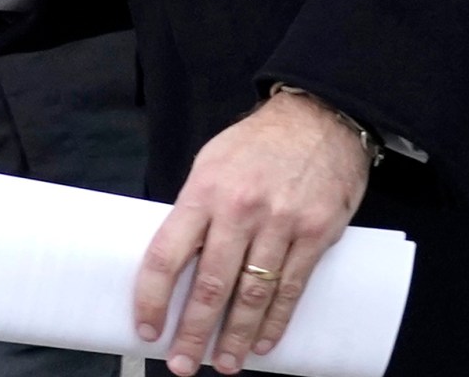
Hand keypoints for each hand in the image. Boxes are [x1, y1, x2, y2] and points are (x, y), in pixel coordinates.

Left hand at [138, 89, 371, 374]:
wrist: (321, 116)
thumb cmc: (260, 142)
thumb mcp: (212, 163)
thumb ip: (197, 209)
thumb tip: (178, 261)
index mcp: (205, 191)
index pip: (166, 255)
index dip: (151, 298)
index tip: (147, 328)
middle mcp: (240, 209)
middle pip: (209, 286)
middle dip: (193, 333)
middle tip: (182, 364)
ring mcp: (280, 223)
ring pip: (251, 295)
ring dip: (236, 337)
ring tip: (226, 363)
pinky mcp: (316, 232)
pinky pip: (292, 287)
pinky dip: (276, 321)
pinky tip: (264, 341)